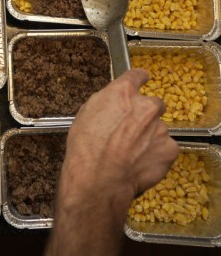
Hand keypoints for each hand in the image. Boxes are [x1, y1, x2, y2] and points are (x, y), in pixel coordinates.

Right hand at [60, 68, 178, 213]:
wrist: (99, 179)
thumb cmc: (86, 148)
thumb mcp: (85, 115)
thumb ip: (106, 103)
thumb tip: (114, 102)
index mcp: (122, 93)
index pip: (137, 75)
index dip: (138, 79)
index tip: (140, 81)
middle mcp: (146, 106)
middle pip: (152, 104)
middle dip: (144, 115)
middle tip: (130, 131)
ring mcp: (161, 128)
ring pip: (158, 129)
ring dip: (148, 137)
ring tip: (130, 153)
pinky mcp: (170, 149)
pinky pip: (165, 148)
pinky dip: (155, 154)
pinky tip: (139, 162)